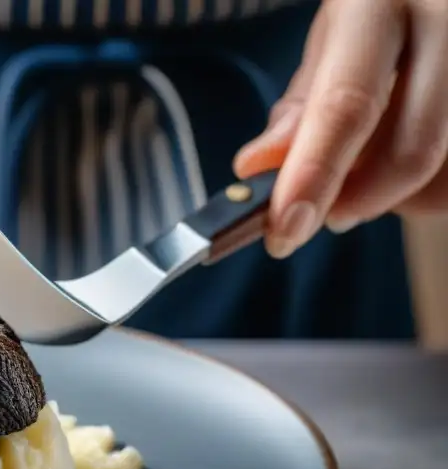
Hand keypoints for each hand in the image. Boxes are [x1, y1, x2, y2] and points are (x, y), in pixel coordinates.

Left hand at [234, 0, 447, 257]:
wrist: (431, 0)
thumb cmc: (378, 20)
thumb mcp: (330, 46)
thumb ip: (299, 108)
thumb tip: (255, 169)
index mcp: (378, 4)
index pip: (346, 106)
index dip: (314, 176)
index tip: (286, 229)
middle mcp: (444, 24)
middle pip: (411, 152)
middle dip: (357, 202)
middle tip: (323, 215)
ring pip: (439, 174)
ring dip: (393, 195)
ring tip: (367, 166)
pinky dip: (423, 188)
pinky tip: (401, 156)